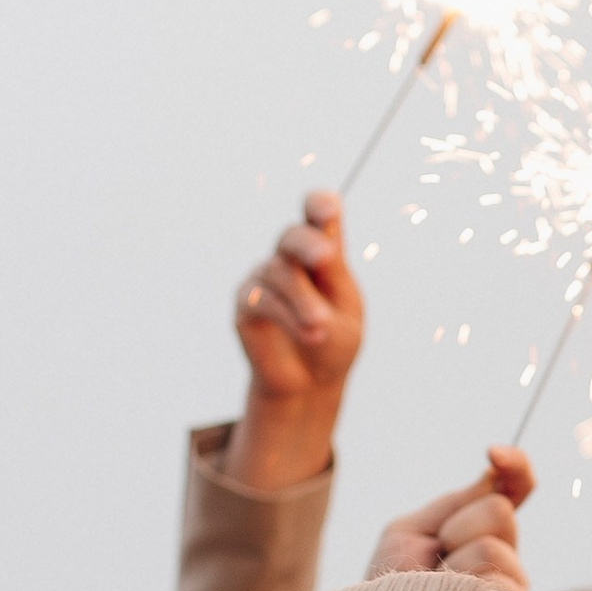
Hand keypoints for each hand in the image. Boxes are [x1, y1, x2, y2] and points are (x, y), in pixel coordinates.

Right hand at [225, 191, 363, 492]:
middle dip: (308, 244)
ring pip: (280, 274)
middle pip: (292, 237)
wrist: (310, 384)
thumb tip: (323, 246)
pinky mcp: (246, 302)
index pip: (318, 216)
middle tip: (325, 256)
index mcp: (323, 252)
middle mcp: (290, 259)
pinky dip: (286, 316)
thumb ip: (333, 277)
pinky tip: (308, 331)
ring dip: (303, 302)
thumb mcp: (345, 310)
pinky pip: (263, 300)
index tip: (326, 208)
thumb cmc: (334, 342)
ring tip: (320, 328)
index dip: (319, 206)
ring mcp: (265, 277)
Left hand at [366, 449, 536, 590]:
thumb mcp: (410, 533)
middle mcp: (507, 560)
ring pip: (491, 548)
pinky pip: (495, 586)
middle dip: (456, 527)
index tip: (493, 453)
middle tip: (432, 561)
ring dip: (451, 566)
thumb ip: (453, 504)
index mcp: (483, 532)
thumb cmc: (388, 588)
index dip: (516, 467)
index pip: (517, 489)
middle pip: (498, 511)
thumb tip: (494, 472)